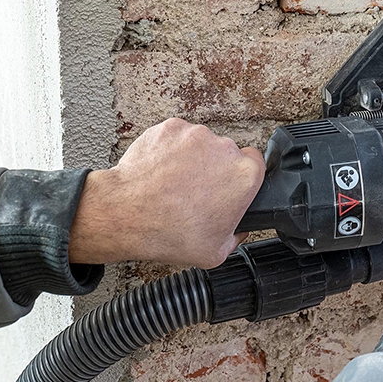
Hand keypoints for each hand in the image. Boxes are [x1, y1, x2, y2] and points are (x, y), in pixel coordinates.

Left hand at [69, 118, 264, 268]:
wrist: (126, 214)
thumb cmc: (169, 232)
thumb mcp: (217, 253)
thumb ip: (237, 236)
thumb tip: (239, 228)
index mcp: (244, 176)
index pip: (256, 163)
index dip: (243, 176)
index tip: (230, 184)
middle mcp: (225, 149)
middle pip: (228, 153)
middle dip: (216, 168)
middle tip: (197, 191)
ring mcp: (197, 135)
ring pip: (202, 144)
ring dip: (193, 158)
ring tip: (174, 183)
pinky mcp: (172, 128)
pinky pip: (177, 136)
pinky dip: (171, 150)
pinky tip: (162, 172)